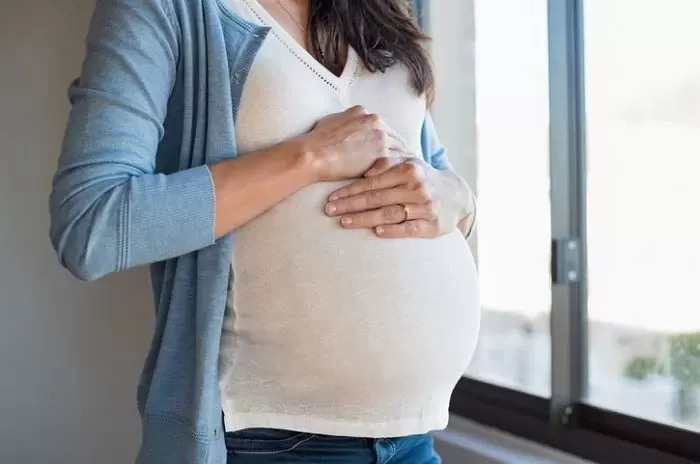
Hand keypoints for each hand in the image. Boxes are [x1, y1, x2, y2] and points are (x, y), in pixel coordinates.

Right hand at [299, 106, 409, 181]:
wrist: (313, 153)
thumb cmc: (316, 141)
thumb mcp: (331, 121)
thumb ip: (345, 122)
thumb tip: (346, 125)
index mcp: (364, 113)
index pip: (383, 127)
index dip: (387, 140)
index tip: (390, 149)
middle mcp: (375, 121)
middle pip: (395, 137)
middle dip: (398, 150)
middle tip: (405, 162)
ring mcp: (380, 137)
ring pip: (400, 149)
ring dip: (403, 160)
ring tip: (408, 172)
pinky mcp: (381, 154)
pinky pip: (397, 161)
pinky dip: (400, 169)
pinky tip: (403, 177)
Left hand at [324, 157, 474, 237]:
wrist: (457, 196)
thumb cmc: (423, 179)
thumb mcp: (409, 165)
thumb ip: (387, 163)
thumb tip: (365, 170)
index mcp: (409, 169)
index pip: (373, 181)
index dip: (350, 190)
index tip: (331, 196)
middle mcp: (417, 187)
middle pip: (377, 197)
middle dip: (350, 204)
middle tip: (329, 210)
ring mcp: (425, 207)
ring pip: (389, 213)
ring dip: (365, 218)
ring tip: (344, 222)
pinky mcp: (432, 225)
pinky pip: (409, 228)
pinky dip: (392, 230)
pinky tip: (376, 232)